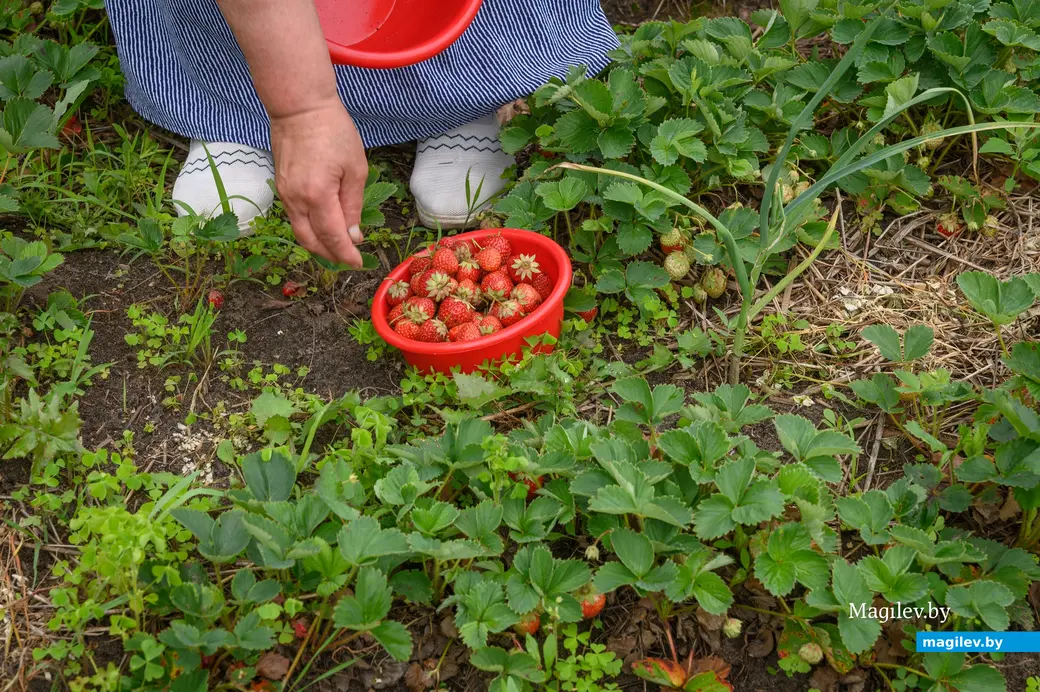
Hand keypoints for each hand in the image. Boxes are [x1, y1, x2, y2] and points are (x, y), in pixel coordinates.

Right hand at [270, 99, 367, 267]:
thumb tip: (353, 235)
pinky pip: (294, 218)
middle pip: (311, 241)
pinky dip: (309, 229)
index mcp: (317, 196)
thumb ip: (353, 205)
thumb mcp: (355, 168)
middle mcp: (296, 200)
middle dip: (330, 255)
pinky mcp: (280, 187)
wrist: (299, 107)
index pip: (332, 237)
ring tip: (337, 247)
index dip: (345, 254)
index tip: (358, 263)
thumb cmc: (333, 132)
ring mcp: (284, 194)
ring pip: (300, 232)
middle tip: (348, 259)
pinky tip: (323, 228)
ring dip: (318, 244)